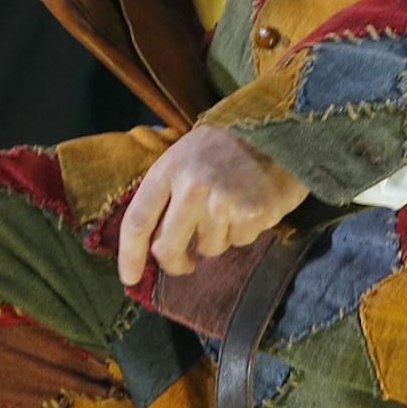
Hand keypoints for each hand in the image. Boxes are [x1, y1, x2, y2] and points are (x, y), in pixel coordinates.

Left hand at [117, 125, 308, 286]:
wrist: (277, 129)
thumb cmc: (224, 148)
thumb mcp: (184, 156)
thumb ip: (166, 193)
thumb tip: (150, 245)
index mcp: (169, 169)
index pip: (138, 221)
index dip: (129, 255)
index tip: (129, 278)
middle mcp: (192, 187)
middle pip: (167, 248)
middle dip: (174, 263)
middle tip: (184, 264)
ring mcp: (224, 202)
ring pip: (207, 249)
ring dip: (216, 238)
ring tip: (229, 207)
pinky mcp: (253, 214)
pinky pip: (239, 242)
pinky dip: (242, 231)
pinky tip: (249, 205)